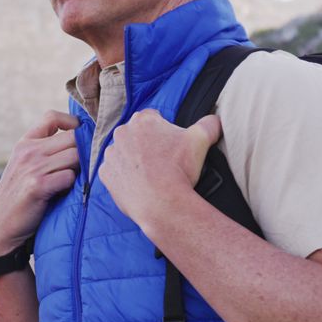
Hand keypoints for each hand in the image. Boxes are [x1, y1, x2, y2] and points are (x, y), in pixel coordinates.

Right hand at [0, 110, 79, 255]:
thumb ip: (45, 151)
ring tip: (74, 183)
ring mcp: (32, 167)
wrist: (0, 227)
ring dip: (80, 170)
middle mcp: (28, 151)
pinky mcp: (37, 185)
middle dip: (84, 152)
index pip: (52, 117)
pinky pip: (70, 177)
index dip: (72, 122)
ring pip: (75, 156)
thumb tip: (82, 141)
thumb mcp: (25, 166)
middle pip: (72, 137)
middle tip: (84, 169)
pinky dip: (73, 186)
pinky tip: (66, 194)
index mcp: (25, 143)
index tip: (81, 137)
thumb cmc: (20, 198)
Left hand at [99, 110, 219, 224]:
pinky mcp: (105, 173)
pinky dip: (124, 176)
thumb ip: (209, 124)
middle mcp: (122, 133)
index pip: (153, 117)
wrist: (161, 203)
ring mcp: (111, 154)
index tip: (171, 145)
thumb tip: (217, 119)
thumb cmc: (180, 170)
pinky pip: (114, 171)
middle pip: (136, 134)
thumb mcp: (201, 141)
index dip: (164, 130)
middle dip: (147, 144)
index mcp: (143, 120)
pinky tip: (138, 184)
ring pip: (124, 152)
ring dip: (134, 160)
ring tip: (151, 175)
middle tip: (162, 161)